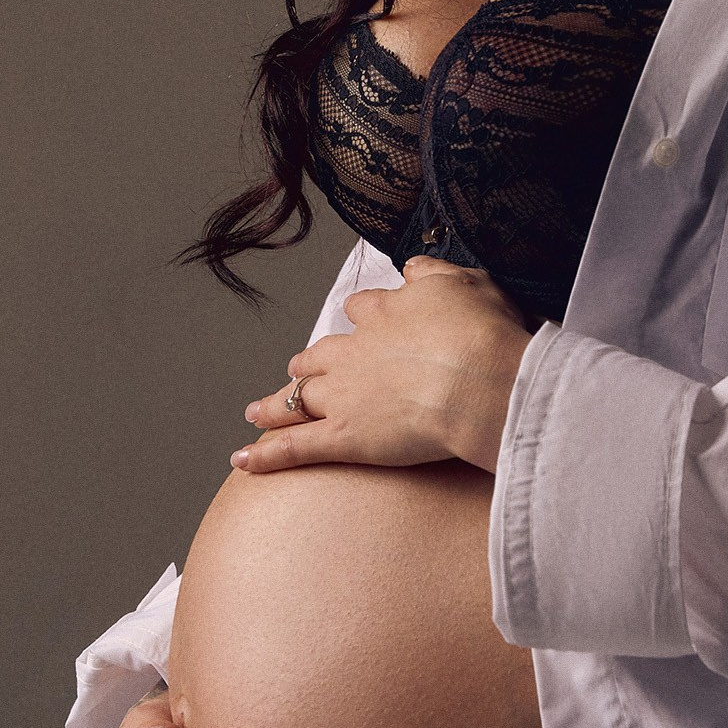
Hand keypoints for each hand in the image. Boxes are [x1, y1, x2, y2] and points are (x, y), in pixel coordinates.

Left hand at [235, 258, 533, 475]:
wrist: (480, 379)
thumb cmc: (484, 332)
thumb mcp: (467, 284)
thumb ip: (434, 274)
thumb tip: (412, 267)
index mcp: (385, 313)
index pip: (361, 310)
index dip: (360, 319)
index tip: (361, 322)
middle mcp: (355, 351)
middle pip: (320, 355)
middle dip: (308, 362)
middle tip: (299, 369)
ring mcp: (344, 395)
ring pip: (298, 397)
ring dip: (274, 404)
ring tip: (257, 411)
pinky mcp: (344, 436)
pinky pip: (296, 446)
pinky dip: (266, 455)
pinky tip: (243, 460)